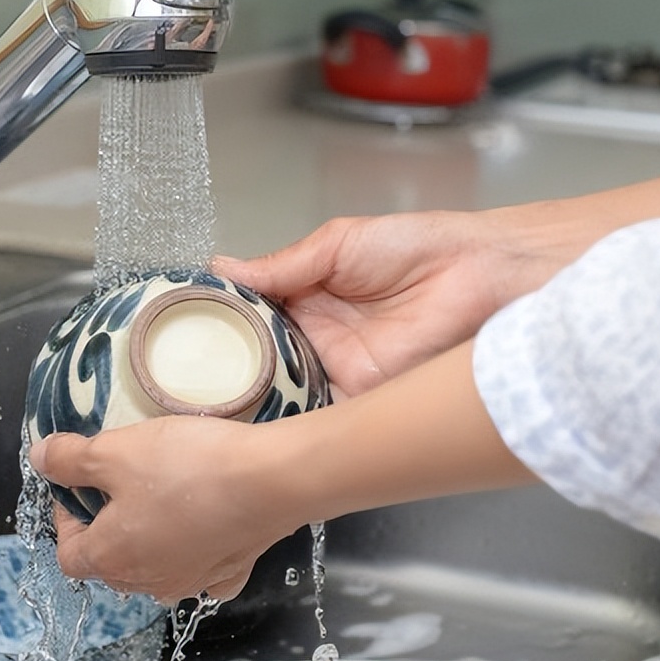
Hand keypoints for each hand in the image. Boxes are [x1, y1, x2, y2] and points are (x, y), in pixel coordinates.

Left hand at [29, 417, 302, 605]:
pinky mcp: (231, 569)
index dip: (65, 517)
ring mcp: (192, 579)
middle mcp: (148, 581)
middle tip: (120, 480)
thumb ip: (70, 458)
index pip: (69, 553)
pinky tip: (203, 521)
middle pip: (111, 562)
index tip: (79, 483)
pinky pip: (203, 566)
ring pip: (155, 566)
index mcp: (111, 558)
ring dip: (149, 536)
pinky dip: (196, 548)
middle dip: (107, 524)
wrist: (269, 479)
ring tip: (162, 492)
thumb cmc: (185, 466)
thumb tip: (41, 459)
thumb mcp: (114, 450)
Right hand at [213, 211, 547, 395]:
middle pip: (258, 356)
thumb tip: (222, 268)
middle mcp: (316, 337)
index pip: (253, 314)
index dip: (220, 321)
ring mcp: (335, 369)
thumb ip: (281, 264)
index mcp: (309, 296)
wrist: (480, 277)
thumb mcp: (336, 245)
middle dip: (224, 363)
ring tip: (201, 394)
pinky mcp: (358, 397)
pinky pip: (316, 412)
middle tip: (179, 368)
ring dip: (248, 391)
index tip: (180, 324)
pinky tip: (251, 415)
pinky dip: (288, 415)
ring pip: (280, 386)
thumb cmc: (419, 249)